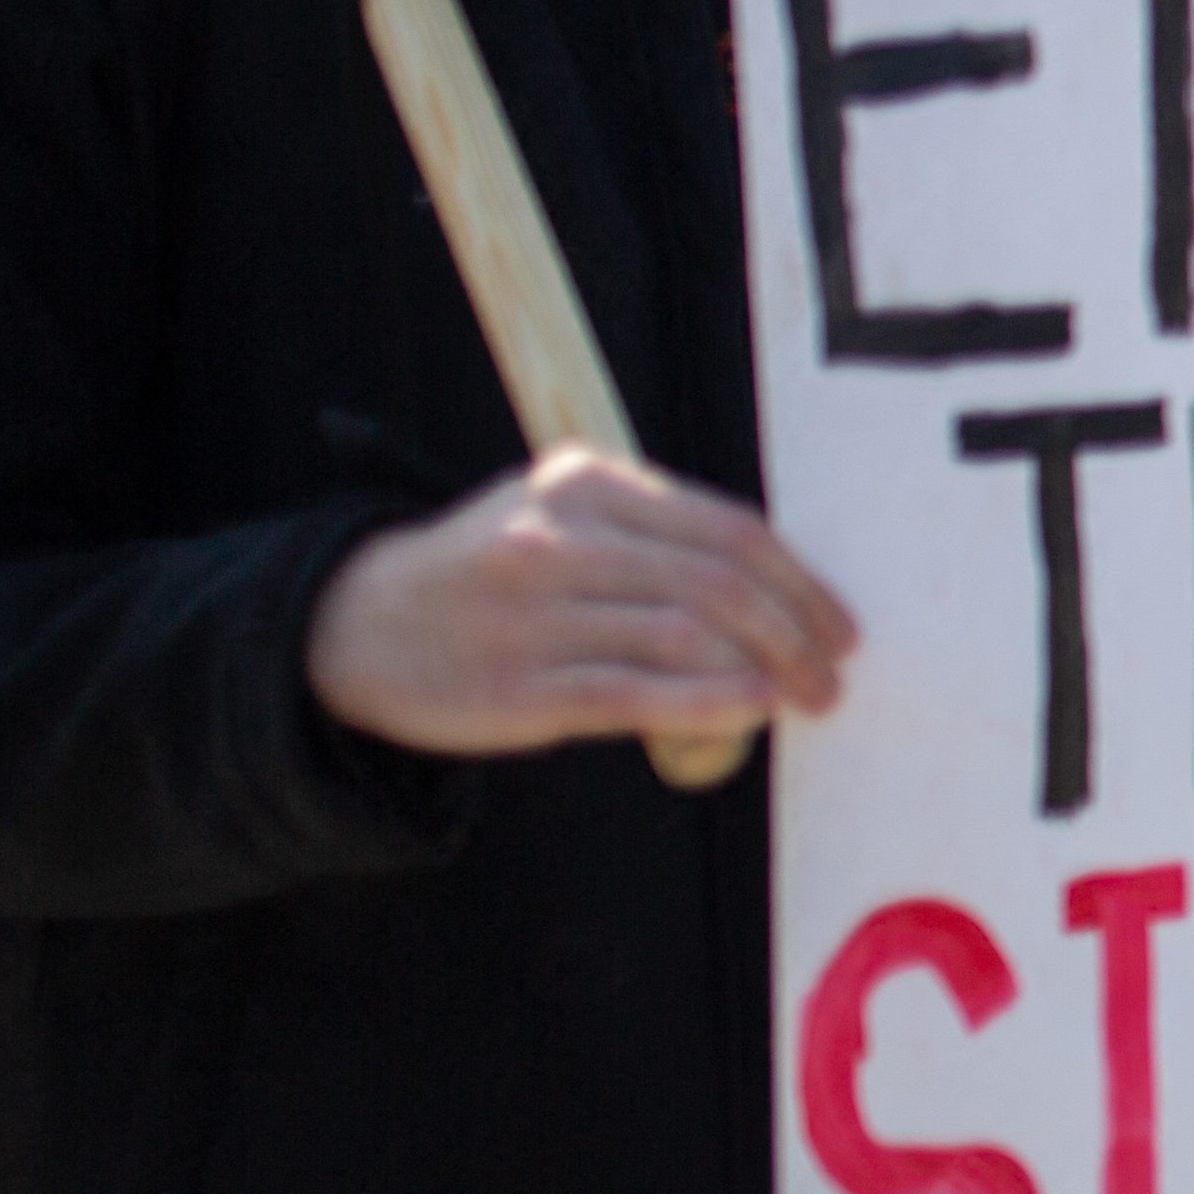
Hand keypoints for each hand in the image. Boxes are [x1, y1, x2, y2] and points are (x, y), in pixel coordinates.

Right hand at [306, 447, 858, 758]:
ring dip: (765, 672)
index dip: (801, 582)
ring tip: (802, 701)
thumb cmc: (488, 573)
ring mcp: (534, 612)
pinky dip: (709, 701)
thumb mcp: (561, 515)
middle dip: (796, 633)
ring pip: (684, 636)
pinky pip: (634, 693)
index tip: (839, 625)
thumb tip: (779, 591)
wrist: (355, 624)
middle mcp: (558, 538)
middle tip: (832, 674)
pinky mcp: (516, 685)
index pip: (729, 528)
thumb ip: (656, 536)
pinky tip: (753, 710)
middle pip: (719, 582)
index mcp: (585, 483)